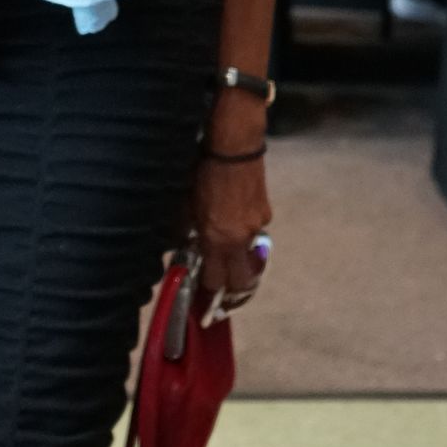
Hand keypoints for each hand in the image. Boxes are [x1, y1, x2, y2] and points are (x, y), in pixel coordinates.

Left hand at [192, 150, 271, 303]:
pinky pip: (255, 232)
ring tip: (225, 245)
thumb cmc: (203, 174)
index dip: (208, 292)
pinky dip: (245, 232)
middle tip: (222, 291)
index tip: (202, 296)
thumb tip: (180, 245)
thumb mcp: (186, 205)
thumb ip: (185, 230)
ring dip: (238, 257)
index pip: (216, 281)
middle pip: (242, 281)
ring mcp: (256, 228)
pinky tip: (234, 216)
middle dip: (233, 291)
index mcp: (217, 240)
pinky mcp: (266, 214)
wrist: (234, 150)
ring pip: (249, 255)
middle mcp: (239, 240)